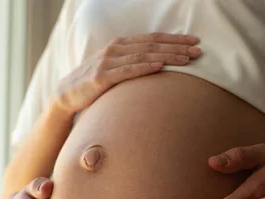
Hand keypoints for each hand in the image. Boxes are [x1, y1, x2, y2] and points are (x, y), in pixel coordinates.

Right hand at [54, 33, 200, 113]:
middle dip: (177, 46)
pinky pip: (127, 70)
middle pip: (152, 44)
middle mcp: (115, 49)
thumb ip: (132, 64)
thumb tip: (159, 66)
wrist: (66, 94)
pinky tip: (160, 66)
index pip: (153, 39)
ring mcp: (108, 61)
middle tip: (198, 50)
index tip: (194, 41)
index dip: (174, 39)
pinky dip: (145, 67)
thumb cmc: (94, 83)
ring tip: (187, 59)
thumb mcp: (115, 70)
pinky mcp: (102, 77)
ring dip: (167, 56)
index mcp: (121, 45)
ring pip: (143, 55)